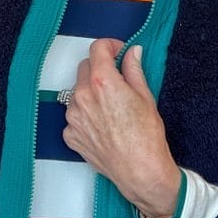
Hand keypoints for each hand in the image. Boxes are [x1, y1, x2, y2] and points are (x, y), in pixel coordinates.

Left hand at [63, 38, 181, 217]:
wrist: (139, 171)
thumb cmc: (146, 137)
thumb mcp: (145, 96)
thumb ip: (133, 70)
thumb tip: (132, 52)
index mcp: (102, 81)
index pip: (97, 48)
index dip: (110, 46)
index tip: (118, 51)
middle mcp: (82, 96)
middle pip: (85, 67)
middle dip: (100, 68)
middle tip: (118, 79)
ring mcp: (73, 116)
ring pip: (77, 91)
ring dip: (91, 92)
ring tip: (111, 108)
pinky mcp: (70, 134)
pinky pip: (75, 115)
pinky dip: (86, 114)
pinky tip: (104, 125)